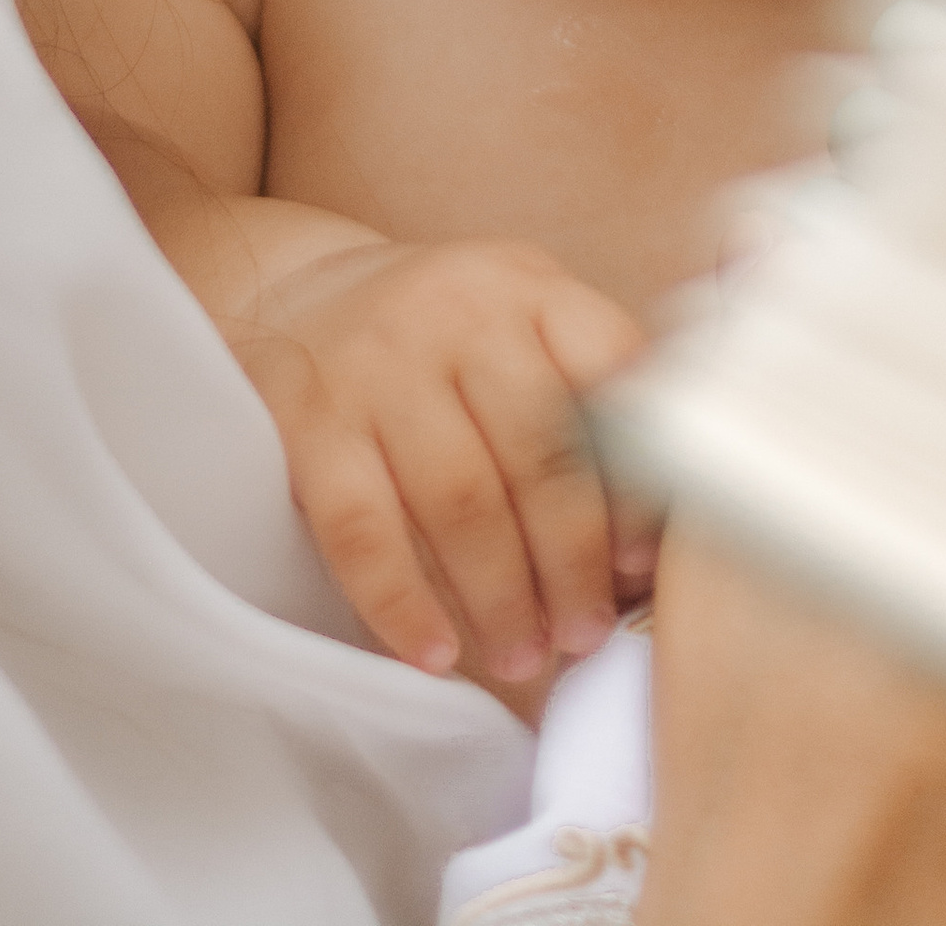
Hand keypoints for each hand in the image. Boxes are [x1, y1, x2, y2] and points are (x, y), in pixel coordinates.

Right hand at [228, 233, 650, 685]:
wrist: (299, 297)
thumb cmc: (444, 340)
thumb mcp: (522, 325)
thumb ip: (587, 399)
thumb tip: (646, 548)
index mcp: (531, 290)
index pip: (609, 377)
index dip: (635, 478)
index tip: (644, 563)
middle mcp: (460, 314)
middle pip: (539, 451)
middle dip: (572, 560)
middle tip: (586, 634)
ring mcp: (381, 365)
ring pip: (460, 497)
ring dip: (500, 595)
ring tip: (524, 656)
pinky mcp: (312, 422)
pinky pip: (361, 528)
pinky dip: (402, 602)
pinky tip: (435, 653)